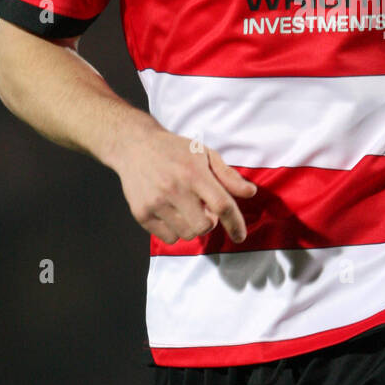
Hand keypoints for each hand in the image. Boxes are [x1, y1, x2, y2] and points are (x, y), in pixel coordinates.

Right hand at [114, 126, 257, 244]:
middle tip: (204, 210)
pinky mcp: (141, 213)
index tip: (240, 236)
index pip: (222, 205)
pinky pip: (168, 238)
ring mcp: (156, 202)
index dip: (235, 223)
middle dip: (210, 223)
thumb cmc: (175, 150)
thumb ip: (228, 176)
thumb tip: (250, 193)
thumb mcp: (205, 154)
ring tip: (185, 208)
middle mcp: (174, 189)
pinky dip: (175, 231)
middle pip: (204, 226)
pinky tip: (171, 213)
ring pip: (186, 234)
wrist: (134, 146)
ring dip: (192, 226)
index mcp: (194, 173)